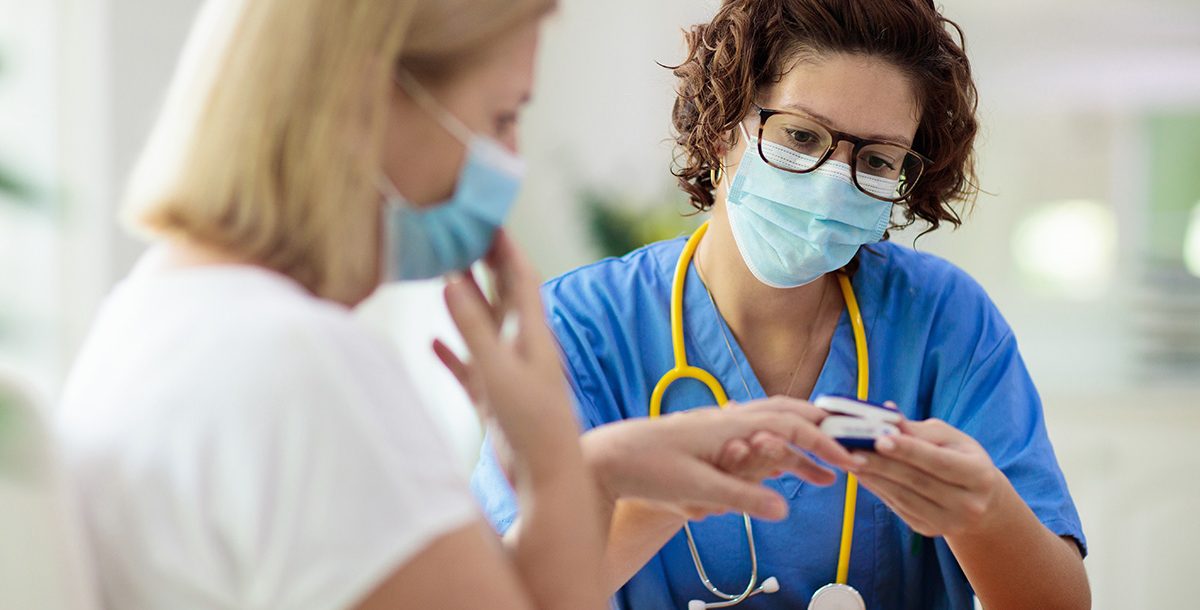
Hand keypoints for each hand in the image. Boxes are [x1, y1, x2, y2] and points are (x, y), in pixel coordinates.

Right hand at [434, 231, 577, 481]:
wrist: (546, 479)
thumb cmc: (531, 424)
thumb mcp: (498, 371)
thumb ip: (473, 327)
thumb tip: (451, 280)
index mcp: (533, 334)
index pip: (519, 277)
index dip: (504, 246)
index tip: (486, 215)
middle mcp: (522, 349)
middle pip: (501, 296)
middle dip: (483, 264)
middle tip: (461, 232)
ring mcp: (507, 374)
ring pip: (482, 329)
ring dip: (464, 302)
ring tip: (442, 273)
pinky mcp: (493, 400)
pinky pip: (468, 367)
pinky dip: (451, 351)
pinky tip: (430, 340)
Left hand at [582, 397, 863, 521]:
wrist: (606, 457)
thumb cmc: (647, 469)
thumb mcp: (696, 489)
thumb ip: (742, 495)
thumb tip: (783, 508)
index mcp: (730, 424)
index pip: (790, 427)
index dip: (823, 445)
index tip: (849, 463)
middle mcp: (727, 418)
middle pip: (786, 413)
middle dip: (820, 431)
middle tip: (849, 450)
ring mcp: (717, 424)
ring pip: (771, 422)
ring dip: (800, 440)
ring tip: (824, 472)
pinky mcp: (707, 437)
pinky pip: (753, 433)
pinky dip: (776, 444)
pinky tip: (781, 459)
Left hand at [851, 416, 1008, 538]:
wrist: (982, 503)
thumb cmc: (963, 459)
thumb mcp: (952, 439)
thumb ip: (919, 430)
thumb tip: (886, 413)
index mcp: (979, 475)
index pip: (939, 462)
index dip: (909, 450)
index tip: (880, 439)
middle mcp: (968, 504)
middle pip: (917, 481)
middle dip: (881, 463)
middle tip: (852, 448)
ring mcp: (948, 522)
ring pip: (903, 497)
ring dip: (873, 477)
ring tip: (851, 458)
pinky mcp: (929, 530)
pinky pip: (897, 506)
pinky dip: (877, 488)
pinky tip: (862, 473)